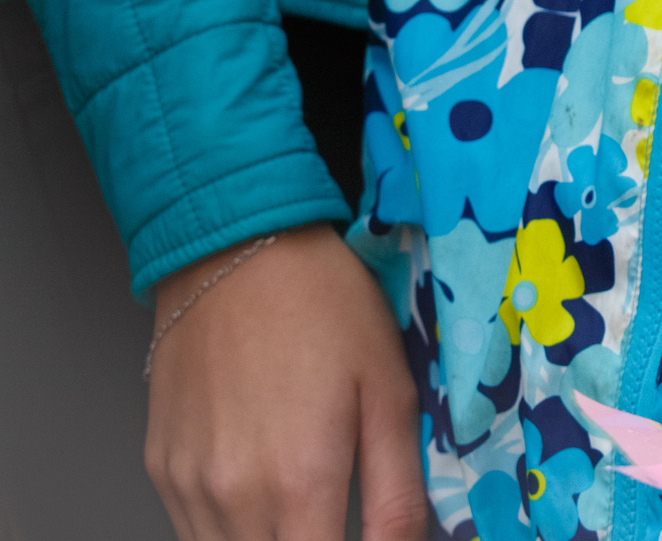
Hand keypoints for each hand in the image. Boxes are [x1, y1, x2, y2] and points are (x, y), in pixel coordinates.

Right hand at [145, 223, 428, 540]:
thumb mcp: (390, 392)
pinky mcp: (160, 470)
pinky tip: (263, 486)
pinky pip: (193, 531)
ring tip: (306, 502)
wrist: (238, 252)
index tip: (369, 535)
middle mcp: (233, 497)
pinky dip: (231, 528)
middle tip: (338, 514)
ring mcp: (187, 487)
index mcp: (299, 481)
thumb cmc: (325, 309)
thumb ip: (398, 491)